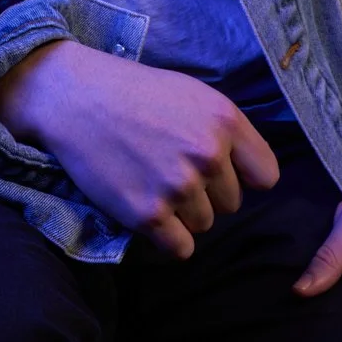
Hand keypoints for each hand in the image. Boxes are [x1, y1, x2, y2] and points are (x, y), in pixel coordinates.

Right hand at [0, 39, 280, 259]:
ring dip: (182, 213)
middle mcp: (208, 153)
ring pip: (204, 224)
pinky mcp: (148, 214)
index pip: (266, 176)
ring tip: (150, 181)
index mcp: (225, 120)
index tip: (221, 171)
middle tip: (168, 169)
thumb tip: (251, 173)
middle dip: (206, 192)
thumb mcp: (194, 95)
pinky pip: (180, 248)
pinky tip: (146, 210)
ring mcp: (178, 186)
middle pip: (231, 204)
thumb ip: (226, 131)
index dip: (243, 177)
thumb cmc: (135, 93)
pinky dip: (166, 237)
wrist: (76, 99)